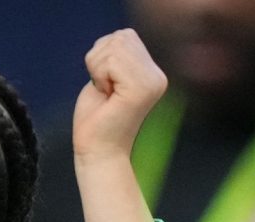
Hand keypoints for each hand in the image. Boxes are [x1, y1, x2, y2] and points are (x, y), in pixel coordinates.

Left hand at [73, 29, 169, 159]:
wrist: (98, 152)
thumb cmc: (96, 119)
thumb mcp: (106, 78)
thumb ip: (115, 57)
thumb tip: (116, 37)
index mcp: (151, 72)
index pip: (124, 36)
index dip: (103, 56)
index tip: (105, 84)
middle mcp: (157, 75)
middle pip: (120, 38)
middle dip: (99, 60)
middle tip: (104, 90)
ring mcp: (152, 81)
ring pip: (114, 47)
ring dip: (98, 69)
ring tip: (106, 94)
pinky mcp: (141, 88)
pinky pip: (110, 60)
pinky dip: (98, 76)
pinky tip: (106, 96)